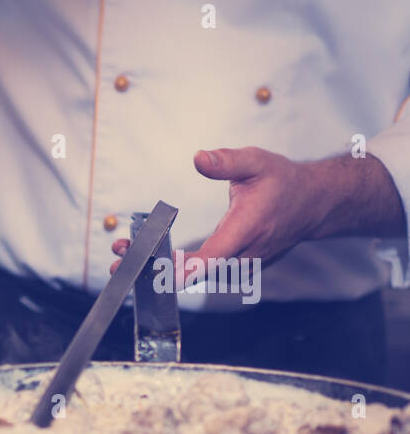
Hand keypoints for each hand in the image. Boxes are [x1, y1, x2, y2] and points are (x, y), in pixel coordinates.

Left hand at [109, 147, 406, 280]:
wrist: (313, 203)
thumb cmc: (283, 181)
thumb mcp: (257, 162)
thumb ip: (227, 161)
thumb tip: (199, 157)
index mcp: (248, 229)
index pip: (213, 257)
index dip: (183, 267)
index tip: (153, 268)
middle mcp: (245, 255)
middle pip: (196, 272)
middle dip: (156, 266)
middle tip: (121, 256)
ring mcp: (242, 266)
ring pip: (196, 276)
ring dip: (160, 268)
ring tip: (125, 254)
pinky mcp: (238, 269)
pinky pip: (203, 273)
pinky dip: (175, 268)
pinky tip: (149, 257)